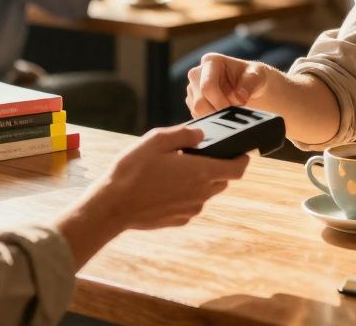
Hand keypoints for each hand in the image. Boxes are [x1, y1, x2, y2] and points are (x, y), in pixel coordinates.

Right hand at [56, 125, 249, 266]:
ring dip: (200, 181)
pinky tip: (165, 187)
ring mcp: (190, 209)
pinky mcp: (178, 220)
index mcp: (201, 172)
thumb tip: (201, 135)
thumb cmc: (133, 170)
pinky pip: (191, 204)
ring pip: (207, 193)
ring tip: (176, 169)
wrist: (113, 206)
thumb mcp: (156, 140)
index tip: (242, 152)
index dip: (243, 159)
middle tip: (198, 155)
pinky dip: (186, 194)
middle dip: (218, 167)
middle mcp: (201, 194)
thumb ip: (184, 134)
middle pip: (223, 180)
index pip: (237, 169)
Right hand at [185, 53, 273, 117]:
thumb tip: (239, 98)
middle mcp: (197, 73)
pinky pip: (197, 118)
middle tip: (234, 115)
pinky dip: (211, 122)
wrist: (251, 86)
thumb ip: (249, 84)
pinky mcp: (192, 102)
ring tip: (231, 114)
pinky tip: (224, 117)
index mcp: (210, 61)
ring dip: (215, 118)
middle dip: (217, 112)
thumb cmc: (253, 77)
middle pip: (199, 102)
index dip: (220, 102)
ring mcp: (192, 88)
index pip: (207, 86)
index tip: (234, 110)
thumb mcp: (257, 76)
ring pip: (197, 112)